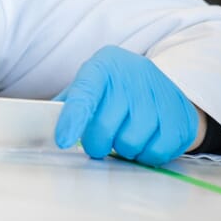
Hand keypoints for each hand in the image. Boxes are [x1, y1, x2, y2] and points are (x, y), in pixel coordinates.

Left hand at [53, 46, 199, 166]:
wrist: (166, 84)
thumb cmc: (117, 90)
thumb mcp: (92, 85)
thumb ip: (69, 105)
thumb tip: (40, 127)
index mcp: (104, 66)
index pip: (85, 94)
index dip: (72, 120)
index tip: (63, 141)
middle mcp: (133, 76)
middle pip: (105, 126)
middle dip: (96, 143)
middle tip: (98, 142)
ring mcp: (160, 96)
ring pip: (130, 143)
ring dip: (122, 149)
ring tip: (124, 135)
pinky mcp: (180, 118)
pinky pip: (155, 152)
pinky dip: (145, 155)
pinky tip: (145, 140)